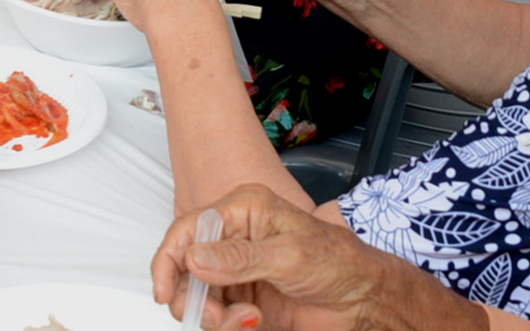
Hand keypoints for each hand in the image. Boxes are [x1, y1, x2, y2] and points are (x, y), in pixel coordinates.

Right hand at [151, 185, 410, 330]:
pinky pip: (218, 317)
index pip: (188, 230)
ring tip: (245, 321)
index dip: (169, 259)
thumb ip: (240, 259)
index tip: (164, 291)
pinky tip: (252, 323)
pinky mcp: (244, 301)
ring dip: (213, 315)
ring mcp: (237, 272)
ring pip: (198, 296)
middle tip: (213, 316)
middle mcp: (234, 239)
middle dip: (191, 295)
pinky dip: (228, 326)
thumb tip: (195, 257)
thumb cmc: (339, 262)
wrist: (365, 301)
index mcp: (242, 211)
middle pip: (185, 267)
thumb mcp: (290, 255)